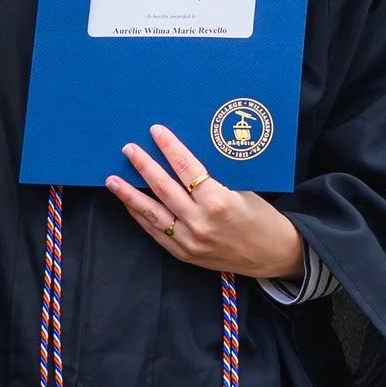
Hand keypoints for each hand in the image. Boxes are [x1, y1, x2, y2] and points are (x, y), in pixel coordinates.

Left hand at [106, 124, 304, 280]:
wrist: (272, 255)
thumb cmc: (261, 217)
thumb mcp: (243, 190)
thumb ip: (214, 178)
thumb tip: (184, 157)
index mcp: (218, 202)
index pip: (187, 168)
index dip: (169, 148)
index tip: (155, 131)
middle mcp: (200, 222)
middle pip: (164, 188)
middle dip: (144, 166)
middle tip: (128, 149)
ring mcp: (189, 241)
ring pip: (153, 213)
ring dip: (130, 195)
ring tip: (113, 180)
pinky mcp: (184, 254)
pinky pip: (156, 232)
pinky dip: (141, 217)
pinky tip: (130, 203)